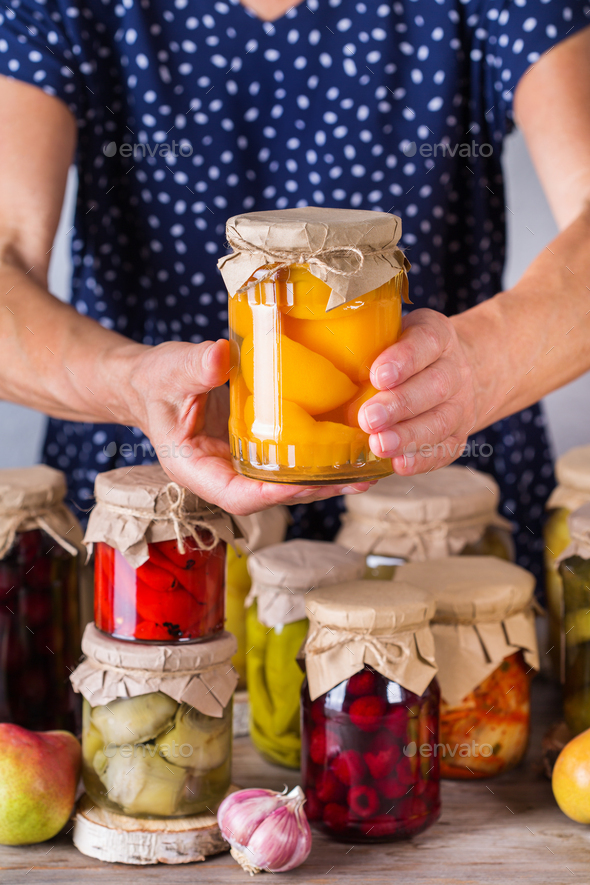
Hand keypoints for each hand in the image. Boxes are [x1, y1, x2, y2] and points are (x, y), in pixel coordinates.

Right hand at [128, 338, 373, 514]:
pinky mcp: (256, 447)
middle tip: (356, 480)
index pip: (238, 496)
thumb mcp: (169, 371)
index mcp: (196, 469)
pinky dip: (317, 455)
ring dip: (325, 478)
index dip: (273, 494)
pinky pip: (288, 458)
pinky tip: (349, 444)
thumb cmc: (155, 380)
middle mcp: (223, 474)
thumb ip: (192, 367)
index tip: (306, 484)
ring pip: (286, 481)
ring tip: (367, 470)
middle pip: (272, 495)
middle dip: (315, 491)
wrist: (152, 381)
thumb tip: (218, 356)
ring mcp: (242, 463)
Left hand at [358, 309, 477, 474]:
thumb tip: (324, 365)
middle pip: (435, 387)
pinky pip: (444, 450)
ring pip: (440, 422)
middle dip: (400, 404)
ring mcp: (461, 405)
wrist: (452, 372)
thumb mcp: (391, 335)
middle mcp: (455, 370)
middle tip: (368, 419)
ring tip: (379, 445)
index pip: (426, 342)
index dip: (404, 359)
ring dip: (408, 436)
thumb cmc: (404, 355)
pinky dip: (421, 460)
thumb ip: (368, 345)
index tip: (377, 376)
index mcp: (437, 337)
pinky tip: (398, 465)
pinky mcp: (458, 435)